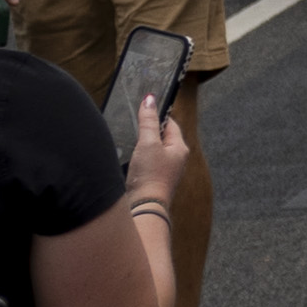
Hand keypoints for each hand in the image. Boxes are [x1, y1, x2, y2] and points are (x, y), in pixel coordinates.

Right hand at [122, 89, 194, 215]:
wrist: (144, 207)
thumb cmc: (150, 176)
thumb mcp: (148, 143)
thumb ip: (148, 121)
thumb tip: (150, 98)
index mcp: (179, 148)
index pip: (169, 124)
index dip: (157, 115)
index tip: (144, 109)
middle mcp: (175, 159)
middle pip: (160, 138)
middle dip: (147, 132)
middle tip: (132, 127)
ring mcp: (164, 171)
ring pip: (152, 152)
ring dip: (140, 148)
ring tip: (128, 144)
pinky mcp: (152, 181)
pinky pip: (145, 165)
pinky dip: (137, 160)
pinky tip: (127, 161)